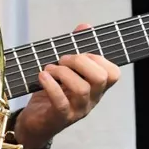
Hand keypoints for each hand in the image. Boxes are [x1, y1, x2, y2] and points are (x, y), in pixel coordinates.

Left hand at [14, 23, 120, 148]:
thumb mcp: (65, 69)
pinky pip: (61, 102)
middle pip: (101, 78)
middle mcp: (91, 99)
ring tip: (49, 69)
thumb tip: (85, 26)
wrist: (34, 122)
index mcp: (96, 87)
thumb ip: (76, 48)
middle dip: (80, 61)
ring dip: (63, 72)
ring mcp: (78, 110)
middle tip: (62, 60)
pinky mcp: (60, 118)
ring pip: (82, 89)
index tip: (80, 53)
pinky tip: (42, 77)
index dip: (98, 58)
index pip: (113, 73)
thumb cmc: (51, 93)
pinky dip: (51, 86)